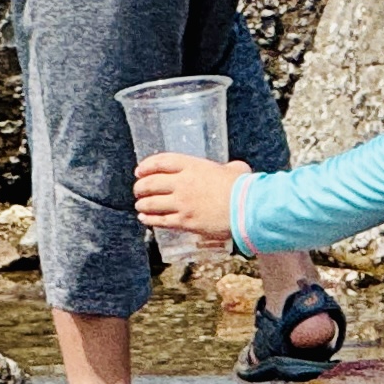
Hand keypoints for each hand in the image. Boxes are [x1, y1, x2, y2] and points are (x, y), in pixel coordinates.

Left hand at [132, 153, 247, 242]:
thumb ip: (227, 169)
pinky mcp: (185, 222)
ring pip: (152, 203)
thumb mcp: (234, 170)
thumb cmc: (243, 188)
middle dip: (140, 187)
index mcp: (193, 166)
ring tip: (139, 205)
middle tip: (138, 190)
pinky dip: (150, 220)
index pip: (162, 162)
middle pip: (151, 183)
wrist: (246, 208)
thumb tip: (231, 170)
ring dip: (142, 204)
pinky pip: (161, 221)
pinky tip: (145, 219)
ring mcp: (182, 203)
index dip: (147, 165)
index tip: (140, 170)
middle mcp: (183, 183)